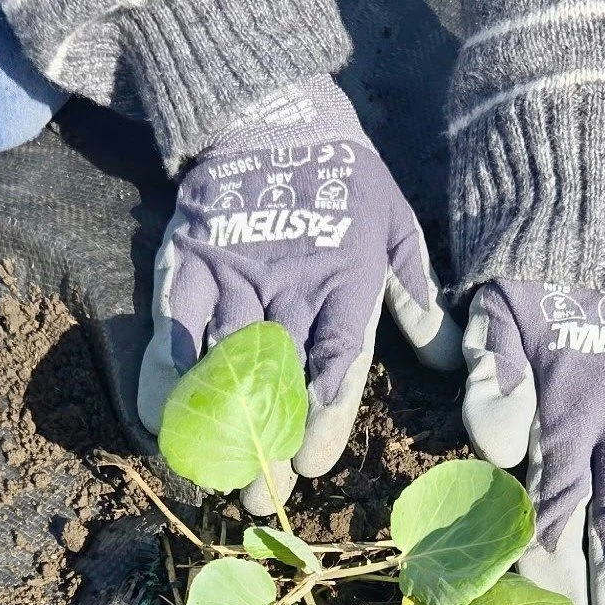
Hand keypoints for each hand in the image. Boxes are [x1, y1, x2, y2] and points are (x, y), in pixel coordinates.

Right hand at [138, 77, 460, 512]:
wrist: (269, 109)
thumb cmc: (344, 175)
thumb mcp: (395, 224)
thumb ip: (416, 292)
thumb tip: (444, 359)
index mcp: (346, 280)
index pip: (337, 363)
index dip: (325, 417)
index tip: (313, 464)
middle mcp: (289, 285)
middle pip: (279, 377)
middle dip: (268, 440)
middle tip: (261, 494)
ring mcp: (234, 272)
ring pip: (224, 359)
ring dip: (218, 420)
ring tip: (213, 472)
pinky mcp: (187, 258)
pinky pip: (172, 322)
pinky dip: (165, 369)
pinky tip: (160, 415)